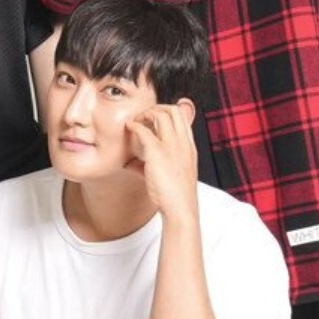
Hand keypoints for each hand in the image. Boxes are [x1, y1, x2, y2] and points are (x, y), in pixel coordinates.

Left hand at [125, 104, 197, 219]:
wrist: (180, 210)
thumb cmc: (174, 196)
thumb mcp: (170, 176)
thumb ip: (151, 164)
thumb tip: (130, 163)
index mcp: (190, 147)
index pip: (183, 118)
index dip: (168, 113)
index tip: (154, 119)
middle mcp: (183, 143)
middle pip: (173, 110)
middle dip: (157, 107)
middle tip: (144, 115)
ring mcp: (172, 146)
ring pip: (161, 114)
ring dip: (146, 113)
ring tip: (136, 120)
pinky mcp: (158, 152)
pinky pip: (144, 130)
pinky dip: (134, 125)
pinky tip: (128, 127)